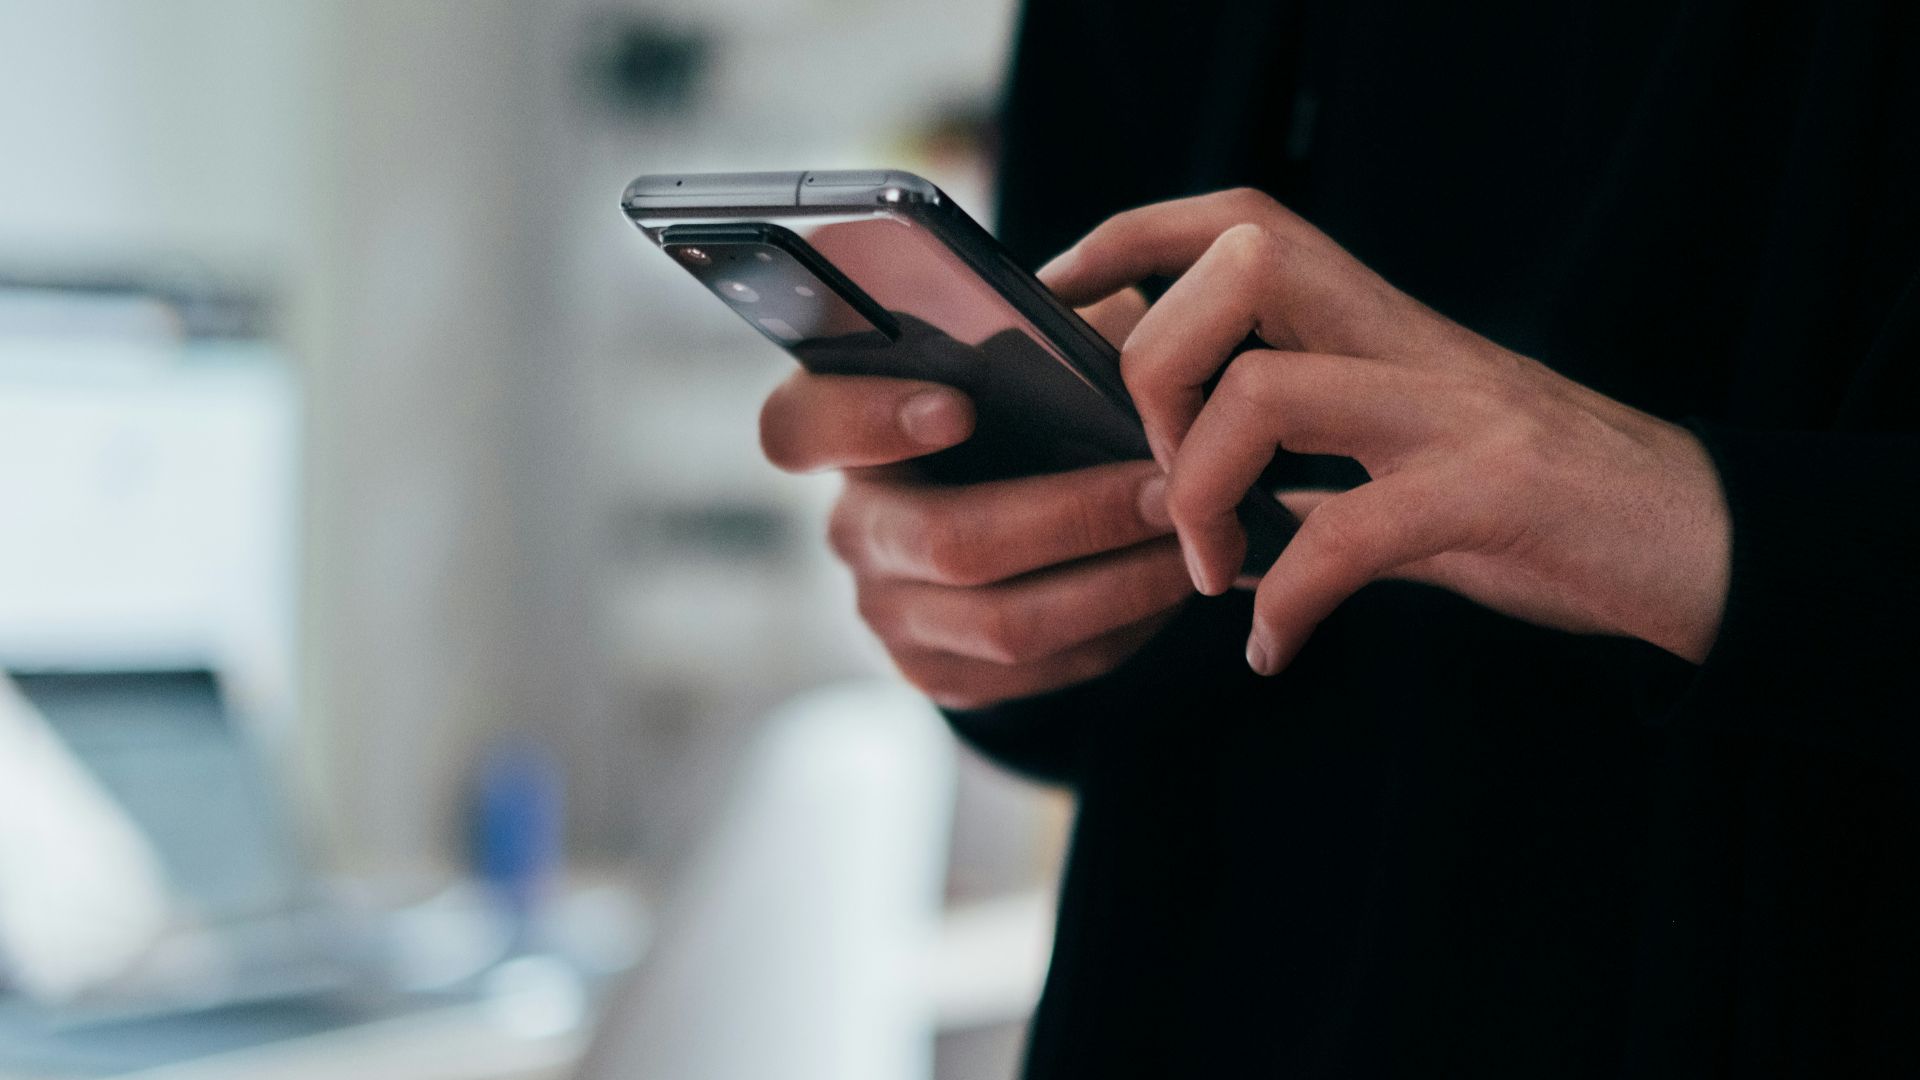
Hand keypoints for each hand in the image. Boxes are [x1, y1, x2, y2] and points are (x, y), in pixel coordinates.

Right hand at [759, 291, 1193, 708]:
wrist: (1015, 521)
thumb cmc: (1021, 406)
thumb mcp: (1025, 350)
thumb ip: (1046, 331)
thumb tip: (1112, 336)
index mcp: (842, 427)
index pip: (800, 426)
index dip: (867, 421)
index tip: (958, 406)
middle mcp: (852, 526)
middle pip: (946, 541)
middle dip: (1074, 516)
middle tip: (1167, 489)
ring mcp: (888, 611)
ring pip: (1004, 623)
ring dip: (1116, 583)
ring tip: (1193, 540)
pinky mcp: (938, 673)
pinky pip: (1037, 670)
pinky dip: (1118, 629)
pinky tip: (1169, 586)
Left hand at [1041, 189, 1731, 674]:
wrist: (1700, 544)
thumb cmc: (1542, 506)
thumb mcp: (1410, 465)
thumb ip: (1314, 466)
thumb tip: (1202, 496)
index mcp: (1381, 326)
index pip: (1243, 221)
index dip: (1135, 236)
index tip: (1062, 296)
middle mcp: (1410, 344)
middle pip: (1240, 267)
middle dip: (1155, 368)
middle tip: (1159, 478)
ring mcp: (1453, 412)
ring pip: (1268, 391)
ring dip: (1203, 491)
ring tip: (1211, 571)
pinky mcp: (1493, 493)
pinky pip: (1349, 534)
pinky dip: (1288, 601)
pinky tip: (1275, 647)